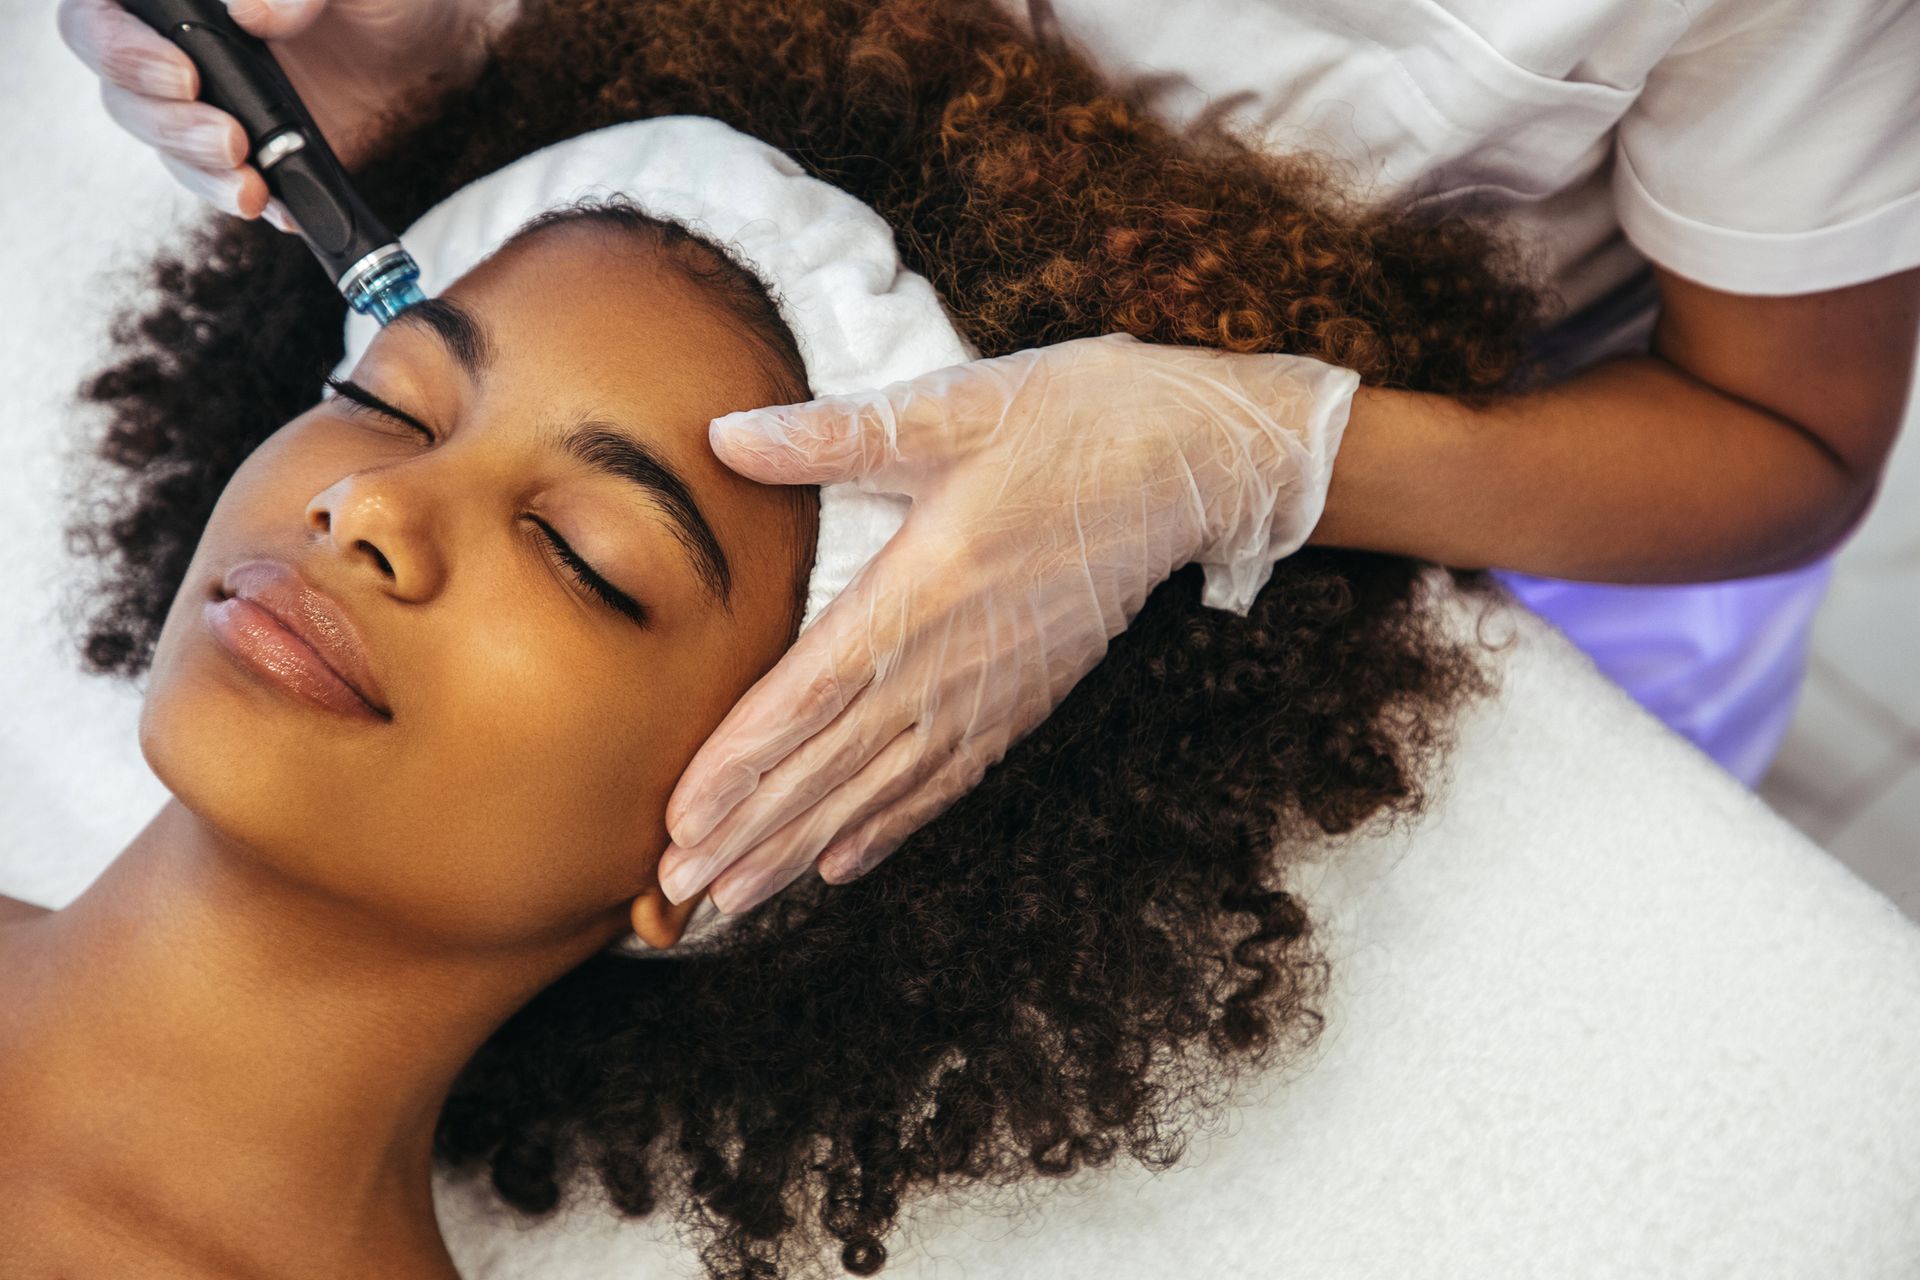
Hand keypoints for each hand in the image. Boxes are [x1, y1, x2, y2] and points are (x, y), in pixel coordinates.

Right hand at [58, 0, 514, 226]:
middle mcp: (177, 38)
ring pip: (160, 138)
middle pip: (118, 81)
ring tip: (249, 181)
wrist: (431, 45)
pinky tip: (277, 207)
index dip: (116, 40)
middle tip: (226, 136)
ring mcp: (207, 97)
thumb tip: (247, 9)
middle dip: (161, 116)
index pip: (104, 8)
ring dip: (196, 166)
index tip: (181, 71)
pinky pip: (217, 179)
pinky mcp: (244, 147)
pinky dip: (241, 197)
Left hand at [656, 333, 1360, 912]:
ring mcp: (992, 693)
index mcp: (923, 589)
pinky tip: (843, 864)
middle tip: (676, 890)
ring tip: (736, 896)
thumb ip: (835, 434)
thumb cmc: (1074, 420)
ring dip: (802, 846)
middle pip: (832, 765)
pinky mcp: (1024, 702)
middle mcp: (953, 661)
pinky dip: (889, 828)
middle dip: (750, 831)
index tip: (678, 819)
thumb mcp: (953, 408)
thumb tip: (727, 434)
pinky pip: (944, 782)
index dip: (739, 764)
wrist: (1195, 462)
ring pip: (880, 791)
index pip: (808, 696)